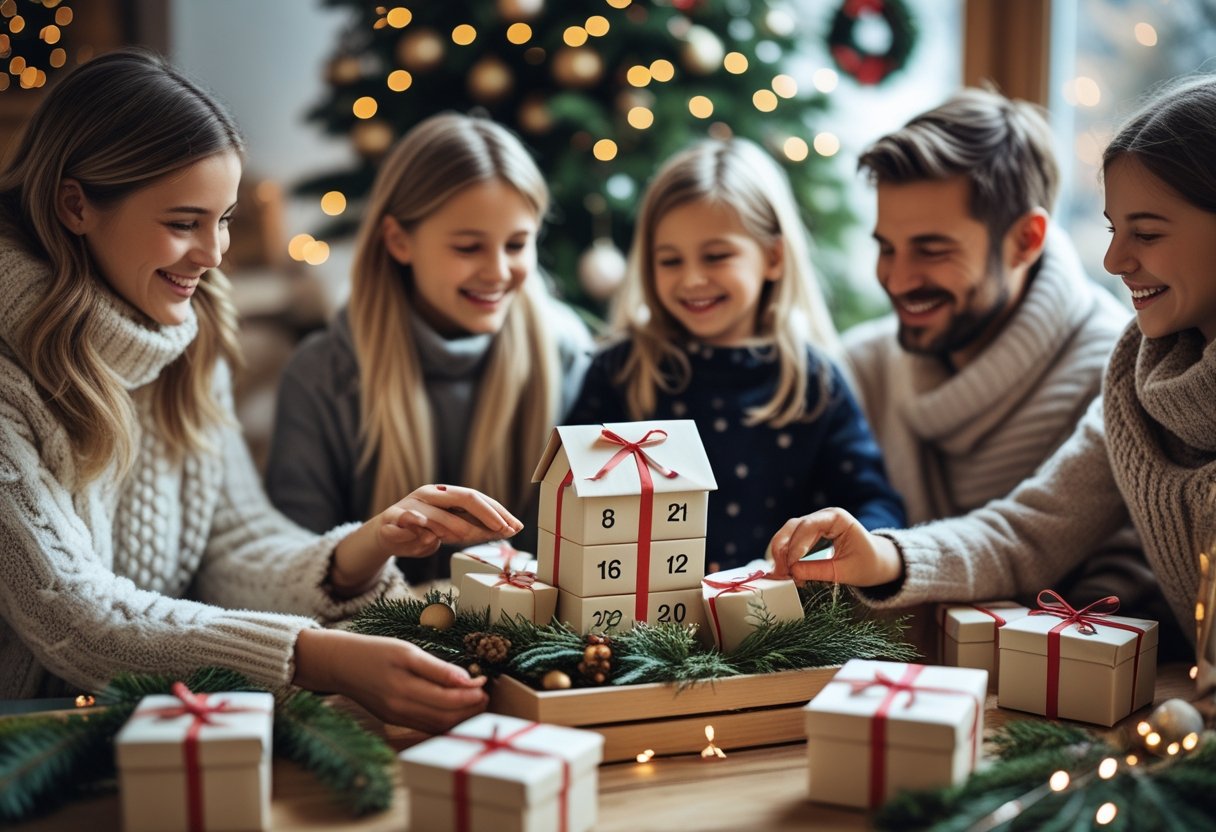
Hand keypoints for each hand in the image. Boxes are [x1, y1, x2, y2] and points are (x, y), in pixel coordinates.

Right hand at [293, 629, 487, 733]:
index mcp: (404, 690)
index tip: (484, 682)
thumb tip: (467, 679)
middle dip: (470, 707)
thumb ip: (437, 668)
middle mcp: (401, 710)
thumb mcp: (406, 652)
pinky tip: (455, 708)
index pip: (448, 700)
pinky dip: (445, 719)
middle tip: (485, 693)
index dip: (470, 694)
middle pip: (446, 717)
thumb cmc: (374, 651)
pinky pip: (426, 726)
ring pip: (438, 726)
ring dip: (460, 716)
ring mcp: (397, 718)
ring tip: (475, 700)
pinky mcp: (395, 720)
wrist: (340, 664)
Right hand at [375, 484, 522, 559]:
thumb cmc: (424, 532)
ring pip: (439, 513)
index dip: (498, 512)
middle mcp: (432, 494)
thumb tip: (508, 530)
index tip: (516, 526)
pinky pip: (405, 518)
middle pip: (465, 497)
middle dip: (487, 514)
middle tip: (503, 529)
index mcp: (448, 494)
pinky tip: (423, 527)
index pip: (478, 498)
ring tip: (467, 538)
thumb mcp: (451, 531)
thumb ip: (474, 529)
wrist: (386, 535)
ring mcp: (412, 504)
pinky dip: (415, 521)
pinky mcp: (392, 518)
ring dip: (456, 527)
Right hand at [767, 507, 902, 586]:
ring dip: (780, 553)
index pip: (809, 526)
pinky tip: (783, 570)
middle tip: (779, 572)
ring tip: (779, 574)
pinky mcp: (808, 535)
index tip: (790, 564)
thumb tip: (792, 573)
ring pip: (788, 533)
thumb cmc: (868, 564)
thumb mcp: (845, 571)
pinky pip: (790, 541)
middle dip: (783, 549)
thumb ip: (818, 570)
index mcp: (837, 518)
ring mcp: (813, 524)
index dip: (797, 544)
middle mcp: (822, 517)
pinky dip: (784, 555)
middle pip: (793, 527)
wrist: (878, 562)